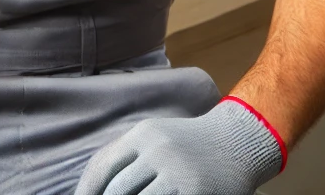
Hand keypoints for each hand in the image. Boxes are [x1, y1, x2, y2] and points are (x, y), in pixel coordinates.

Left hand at [74, 98, 283, 194]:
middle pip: (118, 189)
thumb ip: (128, 158)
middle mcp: (157, 151)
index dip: (86, 189)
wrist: (238, 141)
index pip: (102, 166)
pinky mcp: (196, 192)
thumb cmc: (188, 145)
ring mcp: (178, 173)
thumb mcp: (154, 138)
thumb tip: (93, 186)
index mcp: (141, 135)